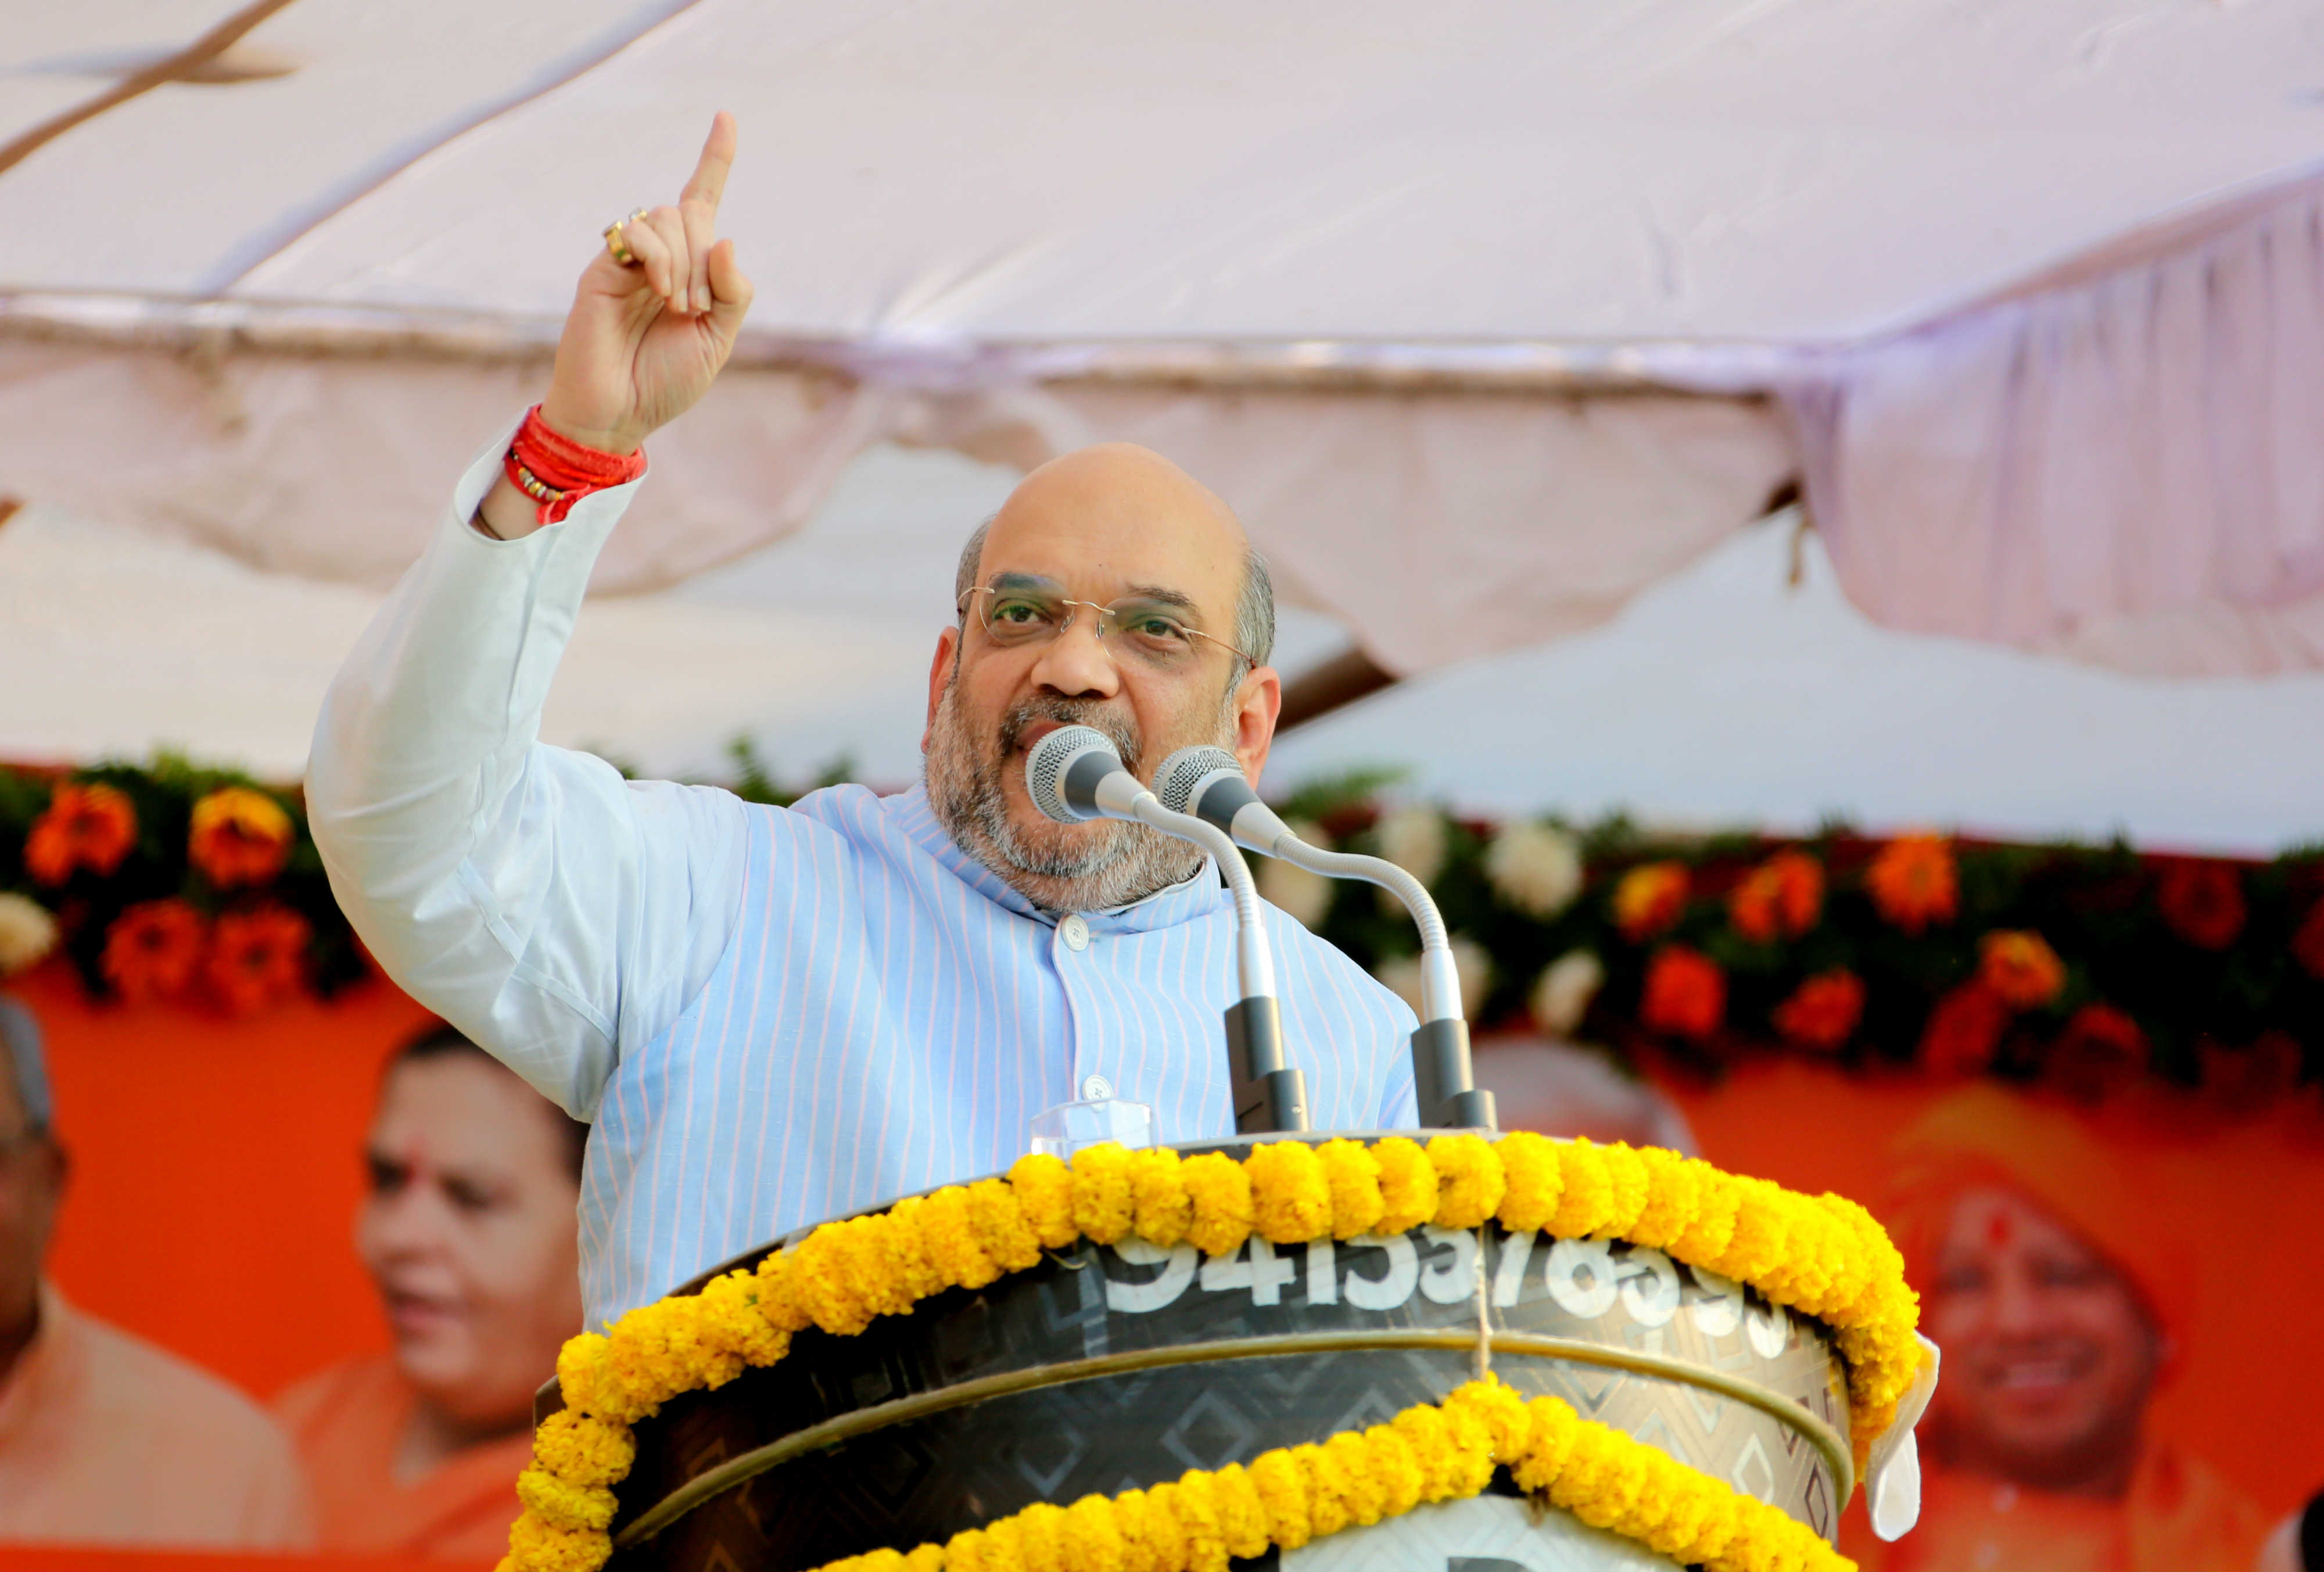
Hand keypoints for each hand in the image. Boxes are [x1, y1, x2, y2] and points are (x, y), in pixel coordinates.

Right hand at [538, 112, 751, 456]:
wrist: (619, 412)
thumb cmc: (667, 379)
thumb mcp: (719, 339)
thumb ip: (734, 292)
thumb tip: (727, 239)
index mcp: (690, 268)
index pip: (702, 201)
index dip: (714, 159)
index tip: (726, 117)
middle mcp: (659, 255)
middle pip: (693, 213)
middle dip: (707, 260)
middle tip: (695, 309)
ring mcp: (629, 259)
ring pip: (668, 217)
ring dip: (687, 264)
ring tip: (677, 308)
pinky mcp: (603, 266)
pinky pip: (639, 232)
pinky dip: (662, 260)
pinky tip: (661, 293)